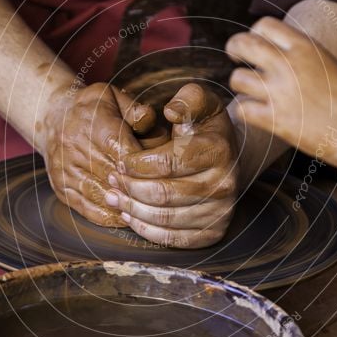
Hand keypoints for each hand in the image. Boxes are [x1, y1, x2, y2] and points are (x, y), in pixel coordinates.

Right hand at [41, 83, 154, 226]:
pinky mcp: (62, 189)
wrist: (50, 118)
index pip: (125, 154)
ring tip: (150, 211)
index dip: (146, 167)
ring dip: (127, 206)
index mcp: (94, 126)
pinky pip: (88, 210)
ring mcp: (66, 173)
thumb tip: (149, 122)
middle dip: (141, 188)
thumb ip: (135, 110)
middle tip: (164, 197)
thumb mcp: (112, 96)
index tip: (164, 173)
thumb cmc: (92, 108)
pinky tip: (128, 217)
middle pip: (116, 178)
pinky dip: (111, 217)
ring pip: (103, 197)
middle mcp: (76, 150)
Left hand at [105, 83, 237, 248]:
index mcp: (218, 150)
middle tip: (110, 180)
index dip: (136, 164)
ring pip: (166, 218)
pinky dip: (147, 229)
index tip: (119, 160)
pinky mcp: (214, 232)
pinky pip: (174, 239)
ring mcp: (221, 212)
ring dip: (133, 209)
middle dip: (129, 188)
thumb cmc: (203, 128)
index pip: (167, 162)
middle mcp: (225, 184)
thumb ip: (187, 98)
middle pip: (164, 194)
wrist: (226, 157)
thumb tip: (171, 110)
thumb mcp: (200, 102)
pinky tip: (130, 216)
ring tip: (114, 197)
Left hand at [226, 17, 336, 164]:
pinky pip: (241, 108)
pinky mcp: (275, 120)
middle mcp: (288, 65)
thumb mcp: (329, 61)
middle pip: (242, 44)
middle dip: (234, 48)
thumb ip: (302, 53)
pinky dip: (243, 110)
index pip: (264, 25)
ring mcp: (280, 92)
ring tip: (249, 91)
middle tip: (236, 58)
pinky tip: (254, 112)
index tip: (256, 44)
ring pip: (237, 78)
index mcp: (305, 47)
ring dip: (240, 84)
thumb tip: (280, 48)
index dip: (255, 33)